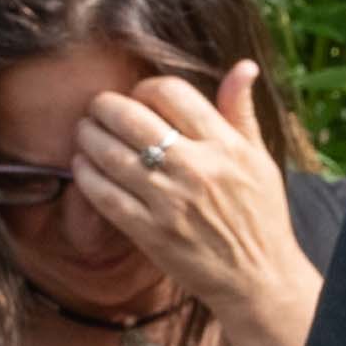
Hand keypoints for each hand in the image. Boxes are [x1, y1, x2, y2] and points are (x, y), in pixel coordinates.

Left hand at [73, 59, 300, 328]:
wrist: (260, 279)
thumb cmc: (261, 216)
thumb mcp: (260, 160)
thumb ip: (241, 112)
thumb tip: (243, 66)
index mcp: (226, 146)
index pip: (170, 92)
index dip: (145, 87)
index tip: (139, 97)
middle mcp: (197, 169)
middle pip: (130, 116)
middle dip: (104, 106)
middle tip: (98, 109)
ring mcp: (171, 201)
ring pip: (110, 152)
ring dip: (88, 136)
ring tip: (85, 133)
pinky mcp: (150, 232)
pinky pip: (103, 193)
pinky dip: (85, 174)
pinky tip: (84, 165)